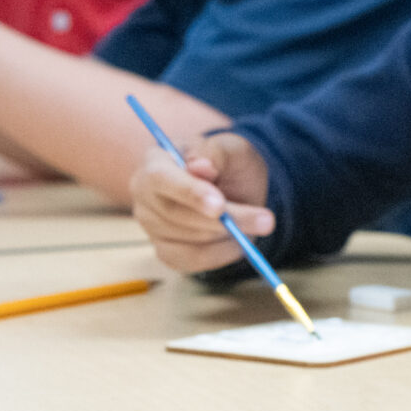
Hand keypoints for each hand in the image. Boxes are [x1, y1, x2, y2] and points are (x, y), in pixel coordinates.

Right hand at [130, 131, 271, 272]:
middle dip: (224, 220)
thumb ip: (216, 153)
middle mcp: (144, 195)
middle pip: (176, 214)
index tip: (219, 206)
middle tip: (266, 221)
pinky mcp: (166, 251)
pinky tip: (241, 241)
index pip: (162, 179)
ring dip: (228, 235)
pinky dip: (222, 254)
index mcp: (154, 161)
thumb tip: (201, 166)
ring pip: (188, 240)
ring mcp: (151, 226)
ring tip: (258, 222)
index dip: (190, 193)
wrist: (235, 187)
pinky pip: (193, 260)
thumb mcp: (231, 149)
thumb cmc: (229, 164)